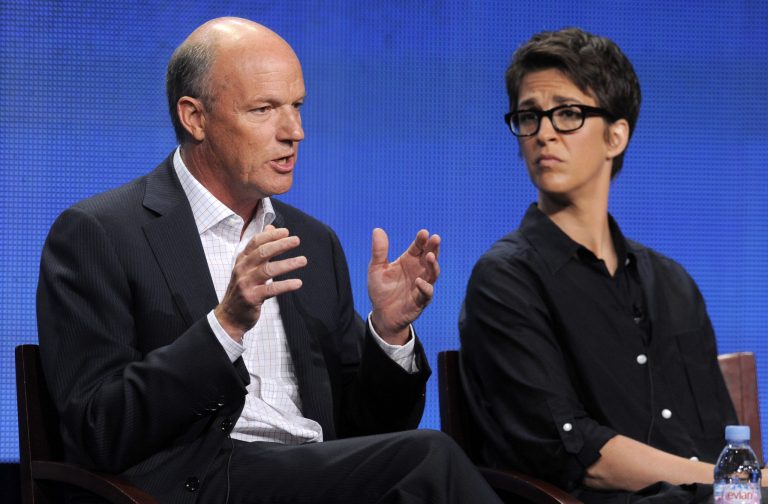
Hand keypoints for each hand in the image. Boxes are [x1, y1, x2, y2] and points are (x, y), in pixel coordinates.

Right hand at [214, 226, 305, 341]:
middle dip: (281, 245)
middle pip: (262, 253)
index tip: (286, 232)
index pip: (255, 242)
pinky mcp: (251, 298)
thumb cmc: (243, 288)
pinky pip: (271, 290)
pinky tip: (298, 283)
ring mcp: (245, 284)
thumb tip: (272, 227)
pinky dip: (285, 285)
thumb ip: (260, 248)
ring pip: (268, 270)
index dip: (271, 235)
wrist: (230, 316)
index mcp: (242, 260)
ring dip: (288, 264)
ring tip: (303, 260)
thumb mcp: (248, 266)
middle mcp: (242, 269)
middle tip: (296, 240)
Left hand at [368, 228, 439, 344]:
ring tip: (430, 256)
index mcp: (408, 261)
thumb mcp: (376, 269)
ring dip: (433, 265)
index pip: (418, 247)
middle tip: (435, 238)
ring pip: (433, 273)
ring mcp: (422, 285)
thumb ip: (379, 251)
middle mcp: (418, 271)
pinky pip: (426, 293)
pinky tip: (418, 281)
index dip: (421, 240)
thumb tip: (377, 229)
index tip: (423, 233)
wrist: (382, 314)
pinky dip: (424, 287)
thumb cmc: (381, 290)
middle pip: (430, 257)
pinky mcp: (421, 300)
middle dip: (433, 248)